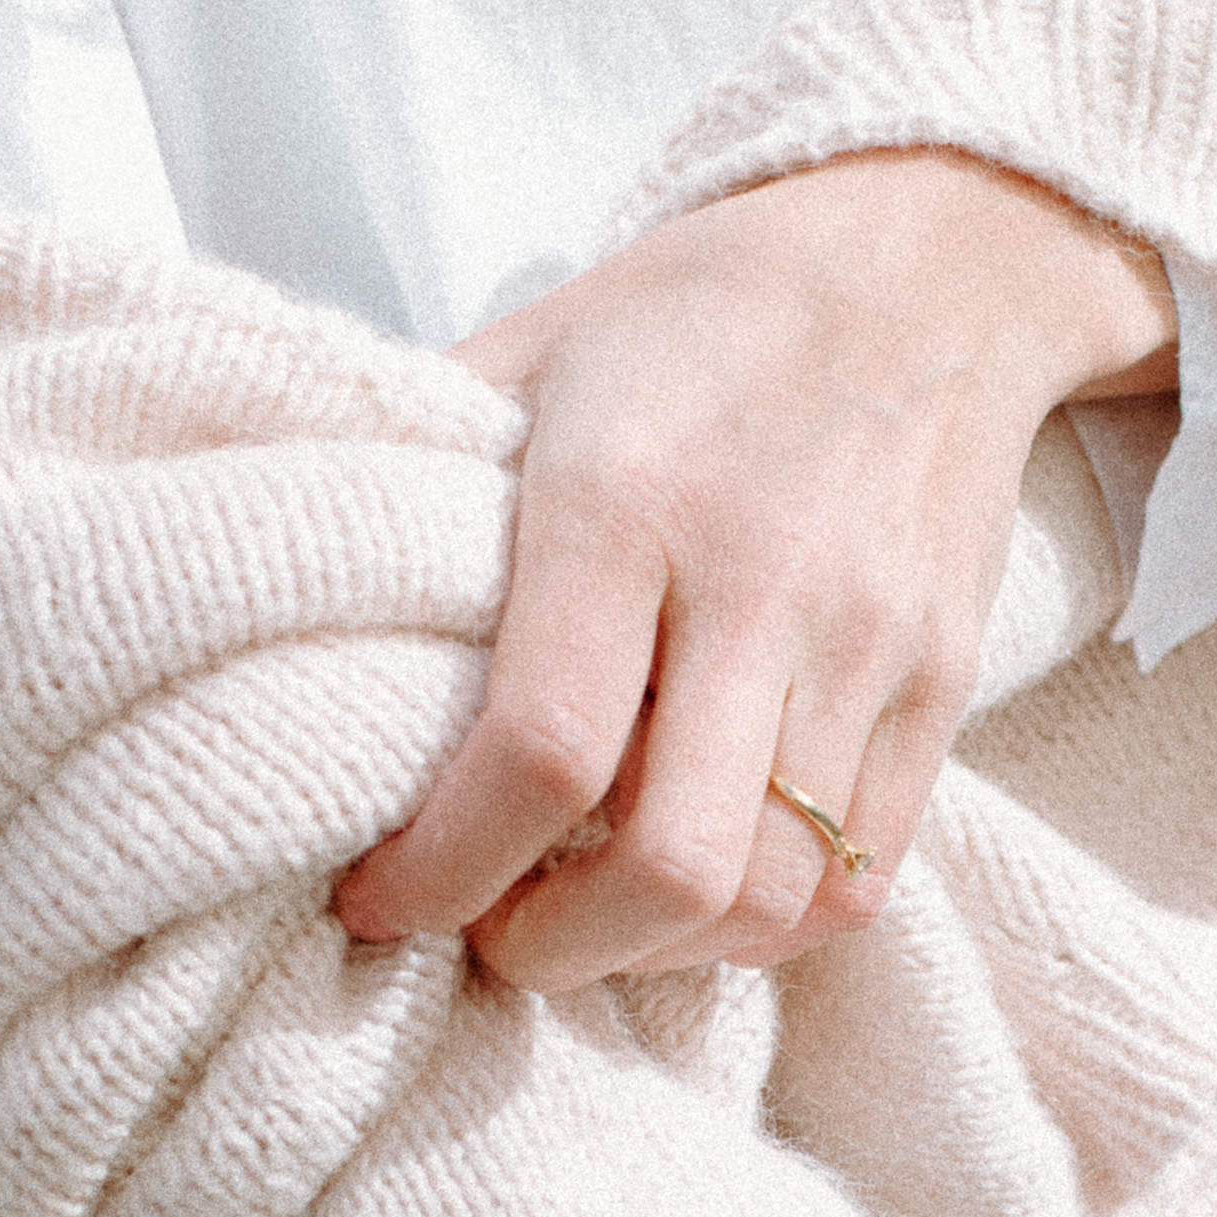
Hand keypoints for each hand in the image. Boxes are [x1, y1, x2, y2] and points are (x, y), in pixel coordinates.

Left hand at [330, 148, 1174, 990]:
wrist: (932, 267)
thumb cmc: (698, 319)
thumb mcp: (533, 350)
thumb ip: (412, 469)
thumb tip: (271, 576)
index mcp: (626, 501)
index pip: (540, 748)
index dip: (443, 866)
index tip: (378, 900)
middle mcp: (762, 586)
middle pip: (672, 864)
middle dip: (556, 947)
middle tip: (490, 933)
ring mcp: (870, 648)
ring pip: (771, 898)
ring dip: (657, 950)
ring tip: (585, 918)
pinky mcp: (945, 691)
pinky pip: (858, 880)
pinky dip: (763, 927)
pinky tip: (696, 893)